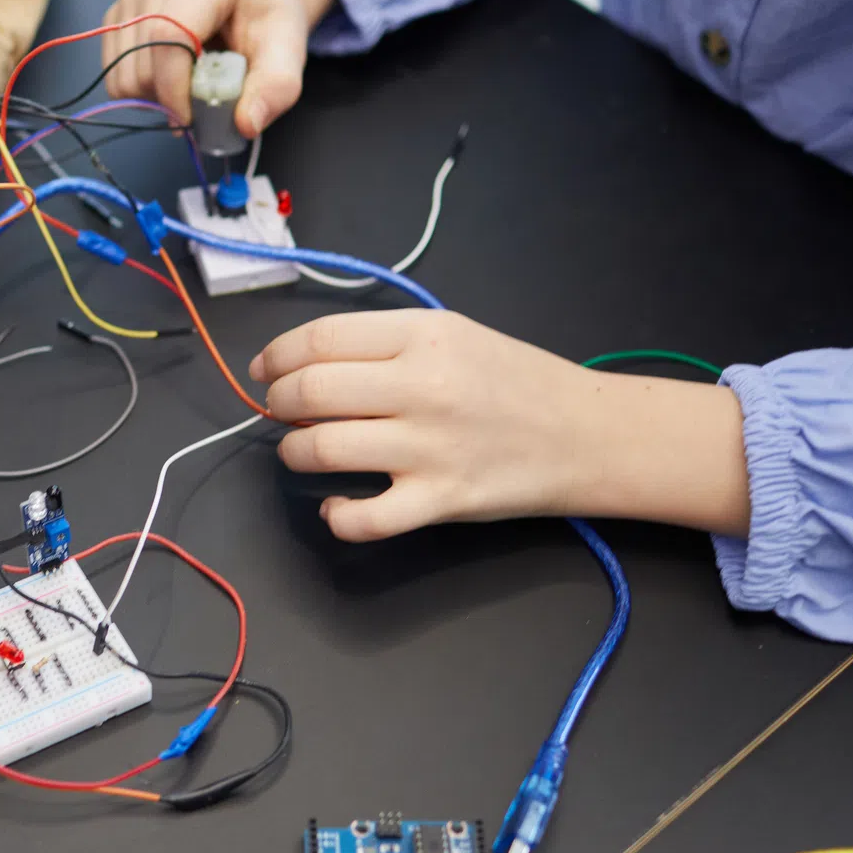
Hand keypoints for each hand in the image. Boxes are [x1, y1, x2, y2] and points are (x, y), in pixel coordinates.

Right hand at [102, 0, 335, 135]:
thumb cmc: (267, 21)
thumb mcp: (288, 51)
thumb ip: (276, 87)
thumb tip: (246, 124)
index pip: (168, 36)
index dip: (175, 89)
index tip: (194, 120)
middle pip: (143, 62)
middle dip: (170, 98)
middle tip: (203, 96)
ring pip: (123, 73)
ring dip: (154, 96)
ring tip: (189, 81)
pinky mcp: (117, 12)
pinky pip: (114, 73)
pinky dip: (140, 88)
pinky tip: (171, 73)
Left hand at [249, 310, 750, 540]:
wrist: (588, 434)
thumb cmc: (515, 380)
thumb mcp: (453, 334)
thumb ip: (384, 342)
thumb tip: (304, 360)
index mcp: (424, 336)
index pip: (319, 340)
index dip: (277, 356)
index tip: (264, 370)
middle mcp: (422, 387)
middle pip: (309, 391)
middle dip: (277, 402)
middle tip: (279, 409)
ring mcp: (429, 447)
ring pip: (320, 450)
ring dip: (292, 453)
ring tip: (301, 450)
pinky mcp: (440, 500)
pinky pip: (363, 518)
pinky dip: (336, 516)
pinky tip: (338, 505)